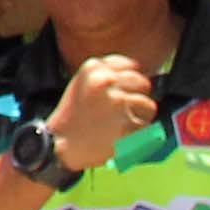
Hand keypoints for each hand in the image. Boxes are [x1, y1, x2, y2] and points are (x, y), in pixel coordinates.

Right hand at [47, 52, 158, 173]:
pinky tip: (123, 134)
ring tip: (125, 122)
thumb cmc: (72, 114)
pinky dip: (138, 133)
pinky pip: (145, 126)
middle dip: (137, 96)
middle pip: (142, 83)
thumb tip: (137, 70)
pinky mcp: (126, 124)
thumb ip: (105, 72)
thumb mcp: (81, 82)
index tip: (122, 90)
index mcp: (93, 68)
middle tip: (125, 109)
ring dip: (141, 115)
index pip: (131, 65)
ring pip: (148, 105)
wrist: (61, 143)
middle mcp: (106, 81)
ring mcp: (117, 103)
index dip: (130, 80)